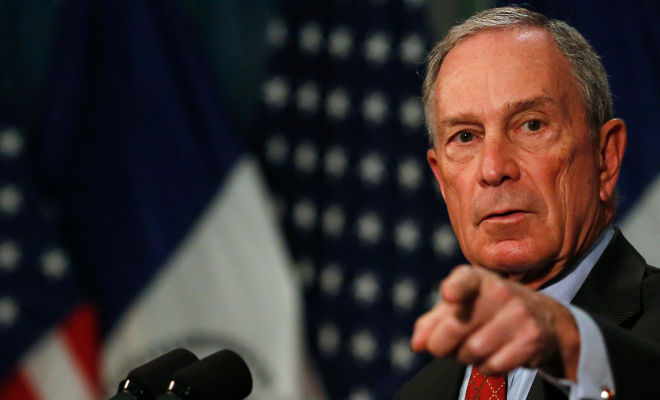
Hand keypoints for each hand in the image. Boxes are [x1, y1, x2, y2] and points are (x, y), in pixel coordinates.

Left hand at [410, 265, 580, 379]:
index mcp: (477, 278)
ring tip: (473, 347)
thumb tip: (417, 344)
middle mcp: (500, 291)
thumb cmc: (488, 309)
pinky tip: (493, 355)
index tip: (449, 295)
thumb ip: (433, 322)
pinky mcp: (531, 339)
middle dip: (440, 345)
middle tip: (441, 348)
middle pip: (456, 327)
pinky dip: (485, 367)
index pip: (465, 281)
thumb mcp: (461, 305)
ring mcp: (518, 314)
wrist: (543, 318)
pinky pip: (493, 365)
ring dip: (464, 357)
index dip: (456, 289)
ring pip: (473, 351)